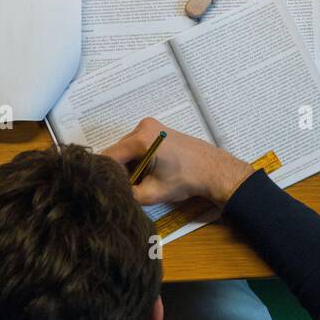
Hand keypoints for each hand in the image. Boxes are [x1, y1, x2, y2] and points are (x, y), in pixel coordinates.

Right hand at [100, 118, 252, 208]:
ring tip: (141, 179)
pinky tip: (148, 170)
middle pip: (117, 151)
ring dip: (129, 165)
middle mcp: (143, 127)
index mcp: (141, 139)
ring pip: (126, 148)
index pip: (109, 157)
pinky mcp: (157, 129)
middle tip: (128, 187)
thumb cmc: (187, 179)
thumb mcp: (152, 194)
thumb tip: (111, 193)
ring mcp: (150, 125)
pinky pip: (136, 144)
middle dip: (119, 170)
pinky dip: (138, 158)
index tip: (107, 188)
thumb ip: (126, 194)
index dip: (106, 175)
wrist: (213, 169)